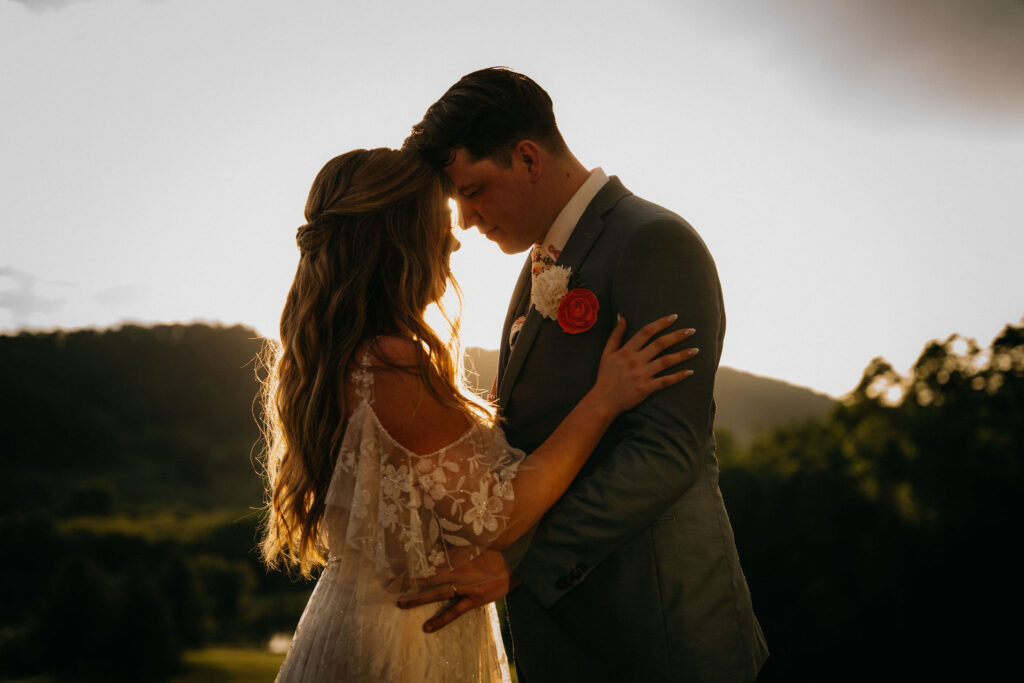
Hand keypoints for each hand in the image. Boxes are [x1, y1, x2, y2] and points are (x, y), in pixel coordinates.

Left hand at [396, 548, 516, 632]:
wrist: (519, 562)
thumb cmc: (498, 547)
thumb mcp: (478, 538)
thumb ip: (459, 538)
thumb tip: (441, 527)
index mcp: (458, 554)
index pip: (430, 555)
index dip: (414, 559)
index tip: (397, 559)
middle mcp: (458, 570)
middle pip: (428, 575)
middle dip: (410, 579)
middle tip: (391, 583)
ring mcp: (465, 586)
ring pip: (436, 592)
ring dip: (418, 598)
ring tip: (400, 603)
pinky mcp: (473, 599)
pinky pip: (454, 611)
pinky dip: (441, 620)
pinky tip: (427, 628)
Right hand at [590, 314, 697, 415]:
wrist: (602, 401)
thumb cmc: (604, 377)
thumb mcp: (607, 353)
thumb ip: (615, 334)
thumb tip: (622, 316)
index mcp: (626, 351)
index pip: (646, 332)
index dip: (661, 323)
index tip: (674, 317)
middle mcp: (635, 361)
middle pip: (660, 344)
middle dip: (677, 336)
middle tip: (691, 330)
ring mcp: (641, 375)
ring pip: (666, 361)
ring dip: (682, 354)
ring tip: (696, 349)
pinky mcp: (646, 389)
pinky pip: (665, 381)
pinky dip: (678, 376)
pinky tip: (690, 371)